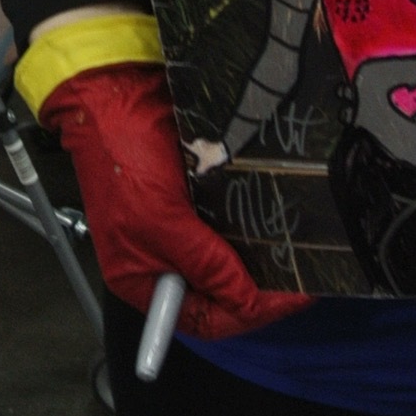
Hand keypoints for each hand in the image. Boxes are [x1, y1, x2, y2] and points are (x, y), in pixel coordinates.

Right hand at [44, 65, 309, 340]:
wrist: (115, 96)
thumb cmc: (122, 161)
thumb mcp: (160, 221)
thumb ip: (205, 263)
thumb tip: (246, 302)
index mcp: (143, 279)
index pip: (204, 318)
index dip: (247, 314)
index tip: (290, 298)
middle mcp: (163, 259)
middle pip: (220, 295)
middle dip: (259, 292)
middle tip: (300, 280)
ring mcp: (182, 227)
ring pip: (230, 261)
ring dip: (261, 262)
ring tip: (296, 256)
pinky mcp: (197, 196)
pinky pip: (232, 223)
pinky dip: (253, 227)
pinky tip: (277, 223)